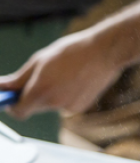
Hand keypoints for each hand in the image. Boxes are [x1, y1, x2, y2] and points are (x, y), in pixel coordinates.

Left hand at [0, 30, 123, 118]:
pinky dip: (64, 95)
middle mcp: (54, 103)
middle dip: (31, 96)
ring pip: (50, 104)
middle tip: (37, 78)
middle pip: (33, 107)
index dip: (11, 106)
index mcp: (40, 90)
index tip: (10, 98)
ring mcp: (69, 107)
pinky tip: (75, 80)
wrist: (105, 52)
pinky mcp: (81, 107)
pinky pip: (64, 104)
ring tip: (63, 74)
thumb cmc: (72, 51)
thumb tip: (3, 87)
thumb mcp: (40, 60)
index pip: (18, 111)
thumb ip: (19, 78)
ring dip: (50, 93)